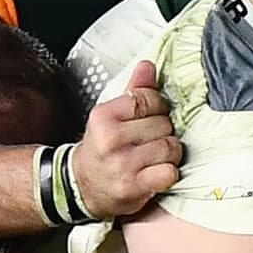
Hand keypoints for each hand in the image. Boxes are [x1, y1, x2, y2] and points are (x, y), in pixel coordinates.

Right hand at [70, 59, 182, 217]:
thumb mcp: (111, 116)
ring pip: (170, 147)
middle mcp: (111, 140)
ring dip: (169, 153)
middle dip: (163, 132)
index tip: (149, 116)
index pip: (149, 98)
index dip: (157, 107)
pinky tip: (156, 173)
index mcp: (103, 116)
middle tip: (149, 140)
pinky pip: (170, 172)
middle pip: (164, 124)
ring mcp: (122, 165)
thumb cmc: (101, 148)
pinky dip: (168, 173)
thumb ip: (133, 90)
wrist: (82, 186)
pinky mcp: (134, 187)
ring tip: (153, 157)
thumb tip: (148, 65)